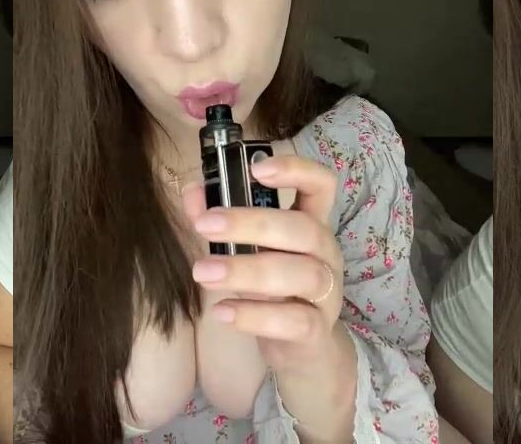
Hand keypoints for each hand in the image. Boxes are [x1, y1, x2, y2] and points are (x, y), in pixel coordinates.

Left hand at [181, 154, 345, 372]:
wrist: (304, 351)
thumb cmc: (275, 291)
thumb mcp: (249, 253)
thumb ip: (221, 223)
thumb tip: (193, 192)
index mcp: (311, 224)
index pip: (321, 185)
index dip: (296, 170)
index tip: (257, 168)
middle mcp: (326, 253)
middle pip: (302, 228)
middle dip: (251, 223)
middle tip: (204, 226)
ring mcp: (327, 292)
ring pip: (300, 273)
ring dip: (248, 270)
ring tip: (203, 273)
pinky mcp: (317, 330)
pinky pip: (294, 320)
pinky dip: (255, 316)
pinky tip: (222, 312)